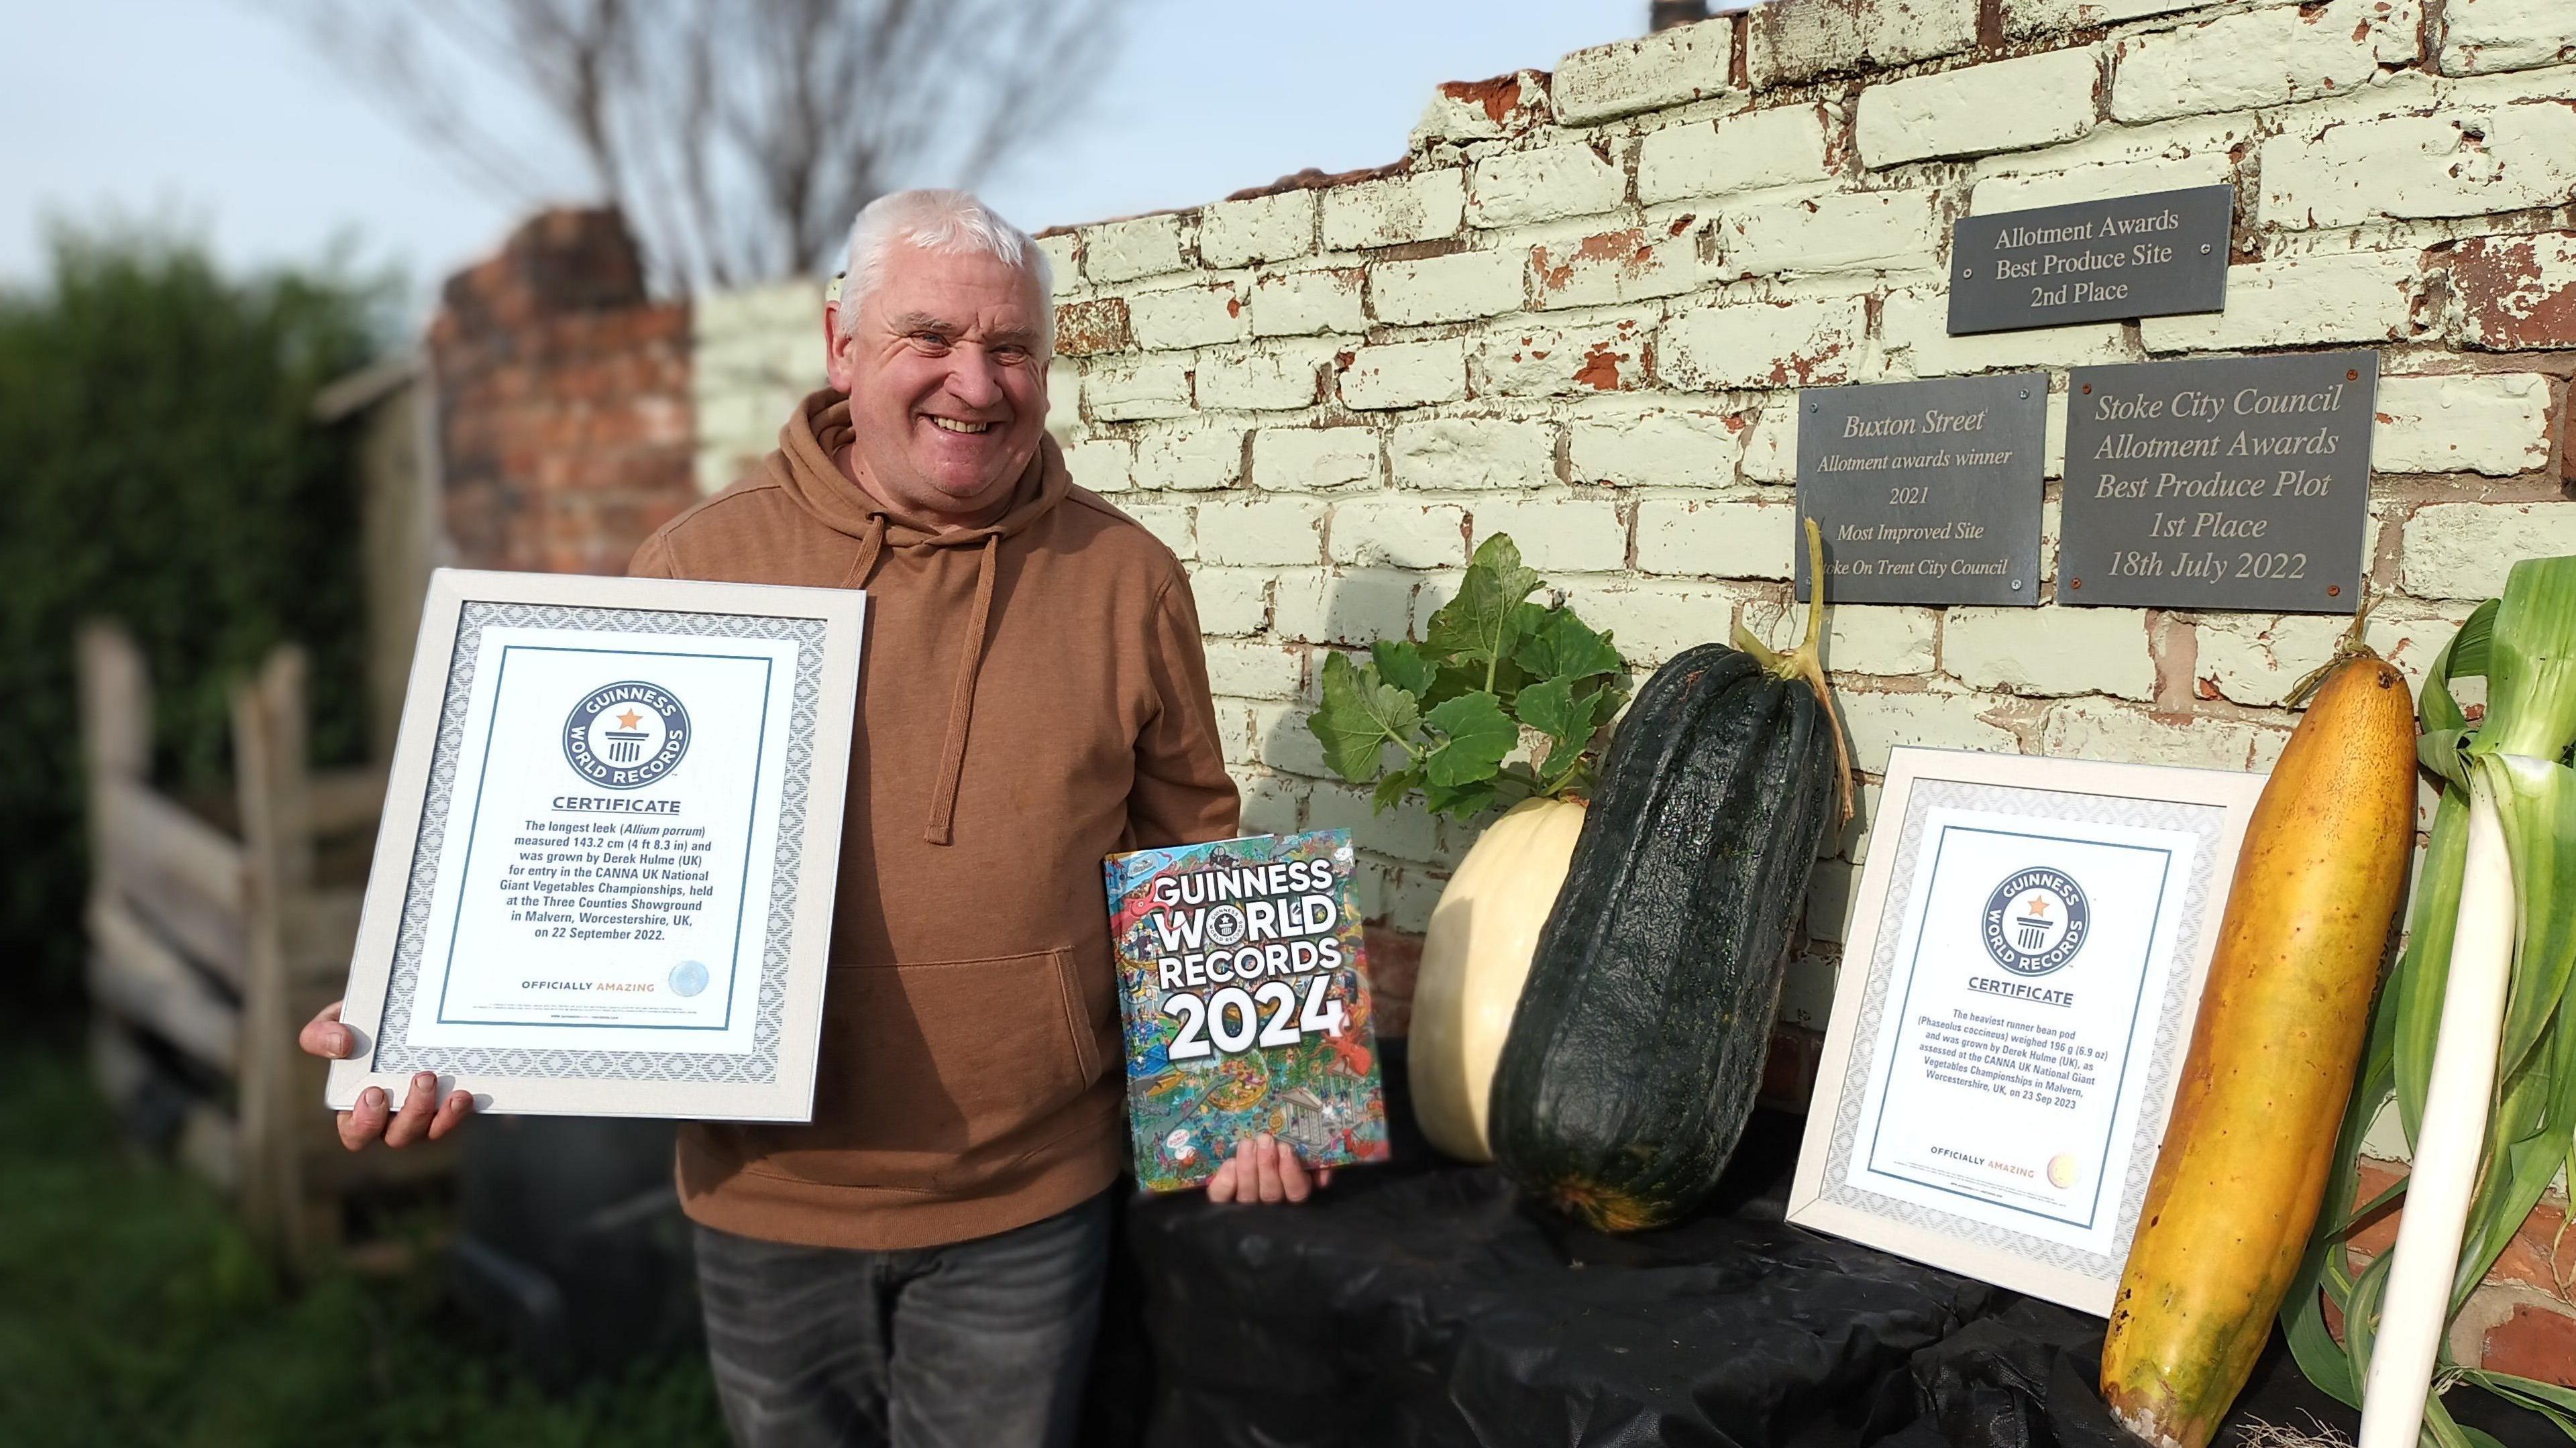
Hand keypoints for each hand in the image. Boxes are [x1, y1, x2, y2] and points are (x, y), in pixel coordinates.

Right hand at [298, 1000, 473, 1150]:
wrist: (402, 1007)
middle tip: (422, 1078)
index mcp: (357, 1106)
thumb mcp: (333, 1022)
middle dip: (411, 1113)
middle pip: (398, 1137)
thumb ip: (320, 1034)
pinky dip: (459, 1111)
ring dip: (440, 1114)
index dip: (364, 1123)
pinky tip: (464, 1094)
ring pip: (429, 1131)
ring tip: (441, 1080)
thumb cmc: (360, 1023)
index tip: (374, 1093)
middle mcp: (390, 1117)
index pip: (356, 1133)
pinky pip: (454, 1118)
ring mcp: (422, 1113)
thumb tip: (340, 1045)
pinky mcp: (447, 1105)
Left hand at [1204, 1133, 1331, 1204]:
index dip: (1291, 1173)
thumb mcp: (1304, 1157)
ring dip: (1248, 1167)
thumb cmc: (1279, 1152)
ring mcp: (1244, 1206)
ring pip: (1248, 1195)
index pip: (1296, 1193)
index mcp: (1291, 1193)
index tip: (1286, 1149)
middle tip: (1265, 1140)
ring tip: (1247, 1144)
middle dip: (1268, 1164)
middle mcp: (1269, 1205)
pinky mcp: (1221, 1201)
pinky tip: (1229, 1164)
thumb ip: (1317, 1164)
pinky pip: (1222, 1197)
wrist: (1248, 1151)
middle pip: (1271, 1194)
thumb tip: (1323, 1176)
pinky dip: (1226, 1181)